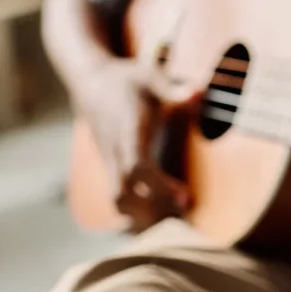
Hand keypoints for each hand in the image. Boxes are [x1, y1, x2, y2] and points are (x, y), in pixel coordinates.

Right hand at [76, 58, 195, 232]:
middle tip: (188, 211)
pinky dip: (139, 210)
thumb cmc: (127, 79)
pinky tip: (164, 213)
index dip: (159, 186)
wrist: (91, 81)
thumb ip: (174, 88)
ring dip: (145, 215)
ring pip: (118, 199)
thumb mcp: (152, 76)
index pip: (136, 167)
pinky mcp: (111, 166)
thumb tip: (199, 92)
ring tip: (180, 216)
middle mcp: (114, 151)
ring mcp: (109, 161)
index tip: (186, 196)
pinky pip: (119, 195)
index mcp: (127, 132)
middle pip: (121, 194)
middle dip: (151, 210)